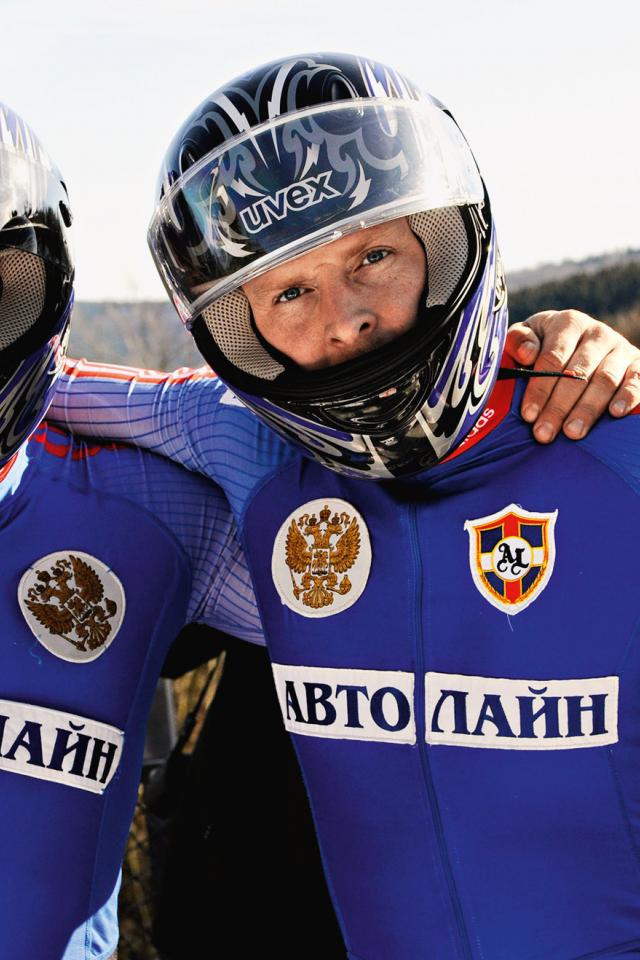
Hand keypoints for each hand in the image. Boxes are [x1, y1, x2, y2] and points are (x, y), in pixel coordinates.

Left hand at [504, 310, 639, 442]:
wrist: (583, 341)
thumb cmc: (547, 344)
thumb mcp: (529, 337)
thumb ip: (519, 340)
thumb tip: (525, 353)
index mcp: (568, 323)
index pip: (552, 358)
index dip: (539, 388)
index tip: (528, 415)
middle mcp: (597, 332)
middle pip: (577, 373)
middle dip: (558, 406)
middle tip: (544, 434)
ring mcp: (620, 348)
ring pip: (605, 380)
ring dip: (587, 409)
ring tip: (572, 433)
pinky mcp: (638, 364)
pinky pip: (637, 380)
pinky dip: (628, 396)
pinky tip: (615, 414)